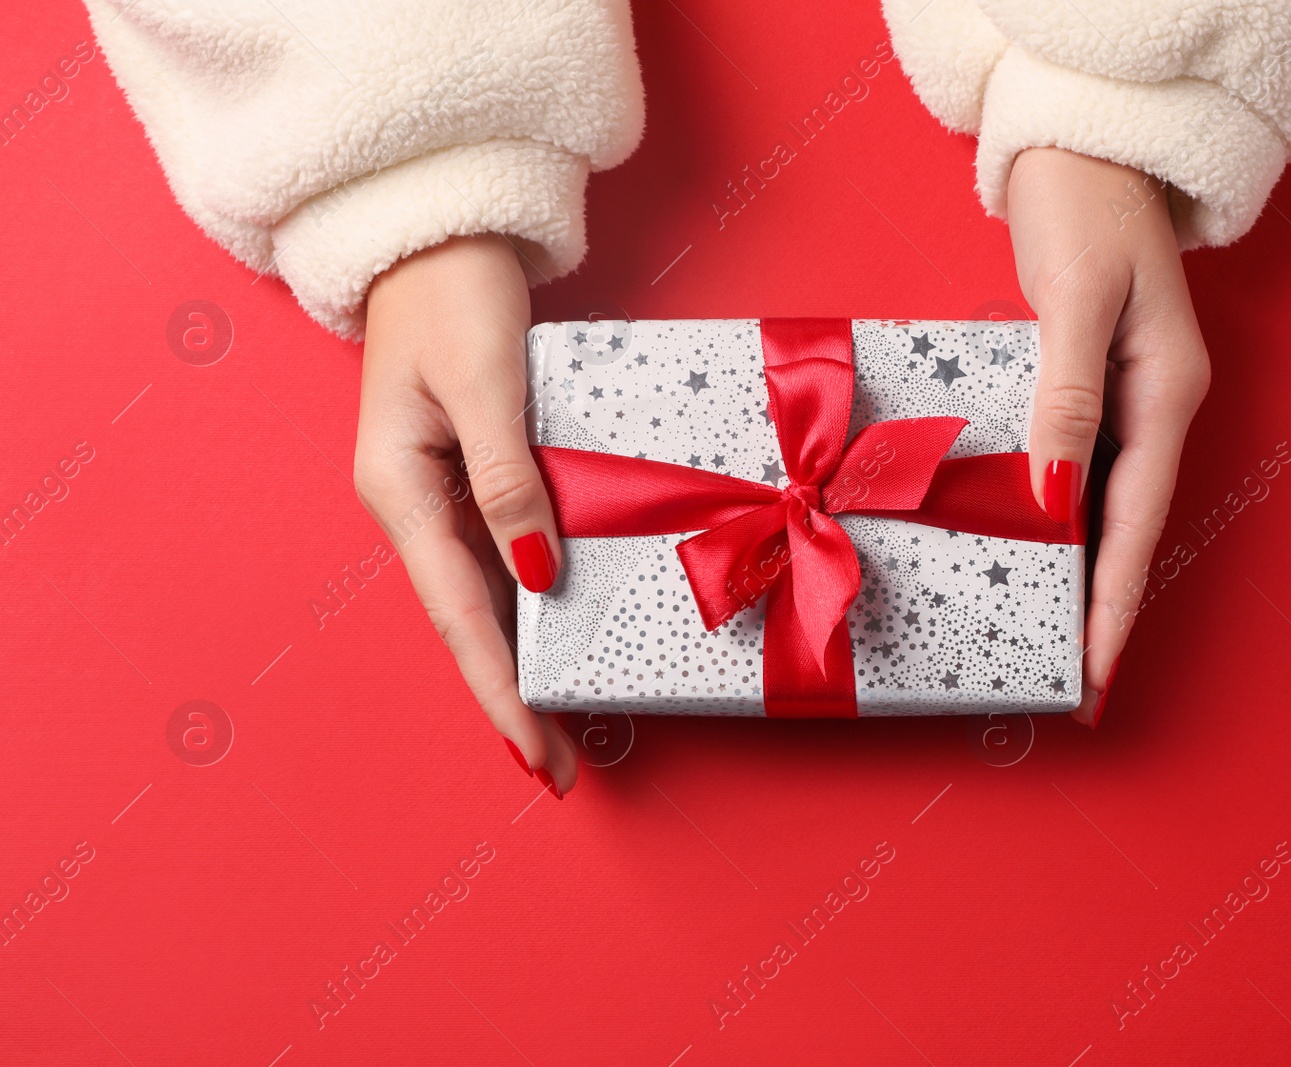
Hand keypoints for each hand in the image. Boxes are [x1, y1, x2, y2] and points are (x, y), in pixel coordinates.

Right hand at [356, 234, 576, 794]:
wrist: (435, 233)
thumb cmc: (455, 294)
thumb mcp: (483, 383)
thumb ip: (506, 478)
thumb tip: (536, 575)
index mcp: (401, 491)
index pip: (459, 614)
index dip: (498, 689)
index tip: (534, 752)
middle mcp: (412, 505)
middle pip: (469, 621)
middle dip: (511, 695)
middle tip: (558, 767)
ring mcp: (436, 492)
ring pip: (483, 596)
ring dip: (520, 658)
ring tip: (563, 722)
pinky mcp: (467, 472)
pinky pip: (498, 556)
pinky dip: (528, 604)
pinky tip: (555, 634)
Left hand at [1008, 148, 1211, 725]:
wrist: (1084, 151)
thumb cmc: (1084, 211)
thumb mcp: (1078, 300)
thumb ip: (1068, 398)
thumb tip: (1054, 497)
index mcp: (1166, 392)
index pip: (1135, 520)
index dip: (1115, 602)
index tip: (1097, 671)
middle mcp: (1155, 405)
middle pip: (1127, 528)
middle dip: (1104, 609)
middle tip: (1079, 689)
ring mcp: (1126, 398)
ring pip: (1104, 508)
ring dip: (1083, 576)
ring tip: (1059, 645)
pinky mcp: (1092, 385)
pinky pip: (1078, 472)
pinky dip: (1062, 521)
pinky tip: (1039, 557)